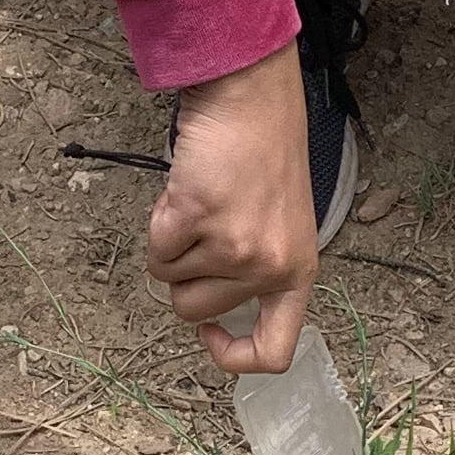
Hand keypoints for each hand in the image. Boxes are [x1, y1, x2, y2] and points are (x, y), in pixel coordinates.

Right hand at [149, 49, 315, 371]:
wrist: (251, 98)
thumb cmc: (265, 152)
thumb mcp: (283, 225)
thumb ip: (260, 272)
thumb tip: (212, 315)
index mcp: (298, 272)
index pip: (274, 351)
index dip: (234, 356)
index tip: (210, 332)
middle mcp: (269, 267)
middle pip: (196, 312)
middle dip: (186, 276)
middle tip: (206, 230)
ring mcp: (233, 246)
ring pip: (169, 279)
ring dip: (173, 244)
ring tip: (203, 202)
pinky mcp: (198, 220)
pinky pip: (156, 248)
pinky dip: (160, 222)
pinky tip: (188, 191)